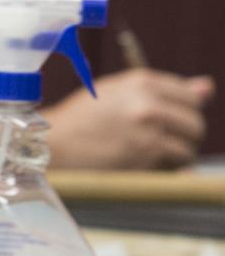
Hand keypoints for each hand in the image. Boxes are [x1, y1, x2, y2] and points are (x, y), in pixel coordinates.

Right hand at [51, 70, 212, 169]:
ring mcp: (148, 133)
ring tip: (147, 157)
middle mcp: (148, 105)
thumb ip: (163, 90)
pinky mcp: (144, 160)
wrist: (48, 146)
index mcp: (142, 82)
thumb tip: (207, 88)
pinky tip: (144, 168)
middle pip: (194, 124)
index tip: (169, 121)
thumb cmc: (79, 119)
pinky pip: (175, 169)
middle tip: (160, 143)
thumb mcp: (116, 92)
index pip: (190, 97)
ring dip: (174, 157)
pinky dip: (166, 173)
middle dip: (183, 137)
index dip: (183, 112)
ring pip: (186, 149)